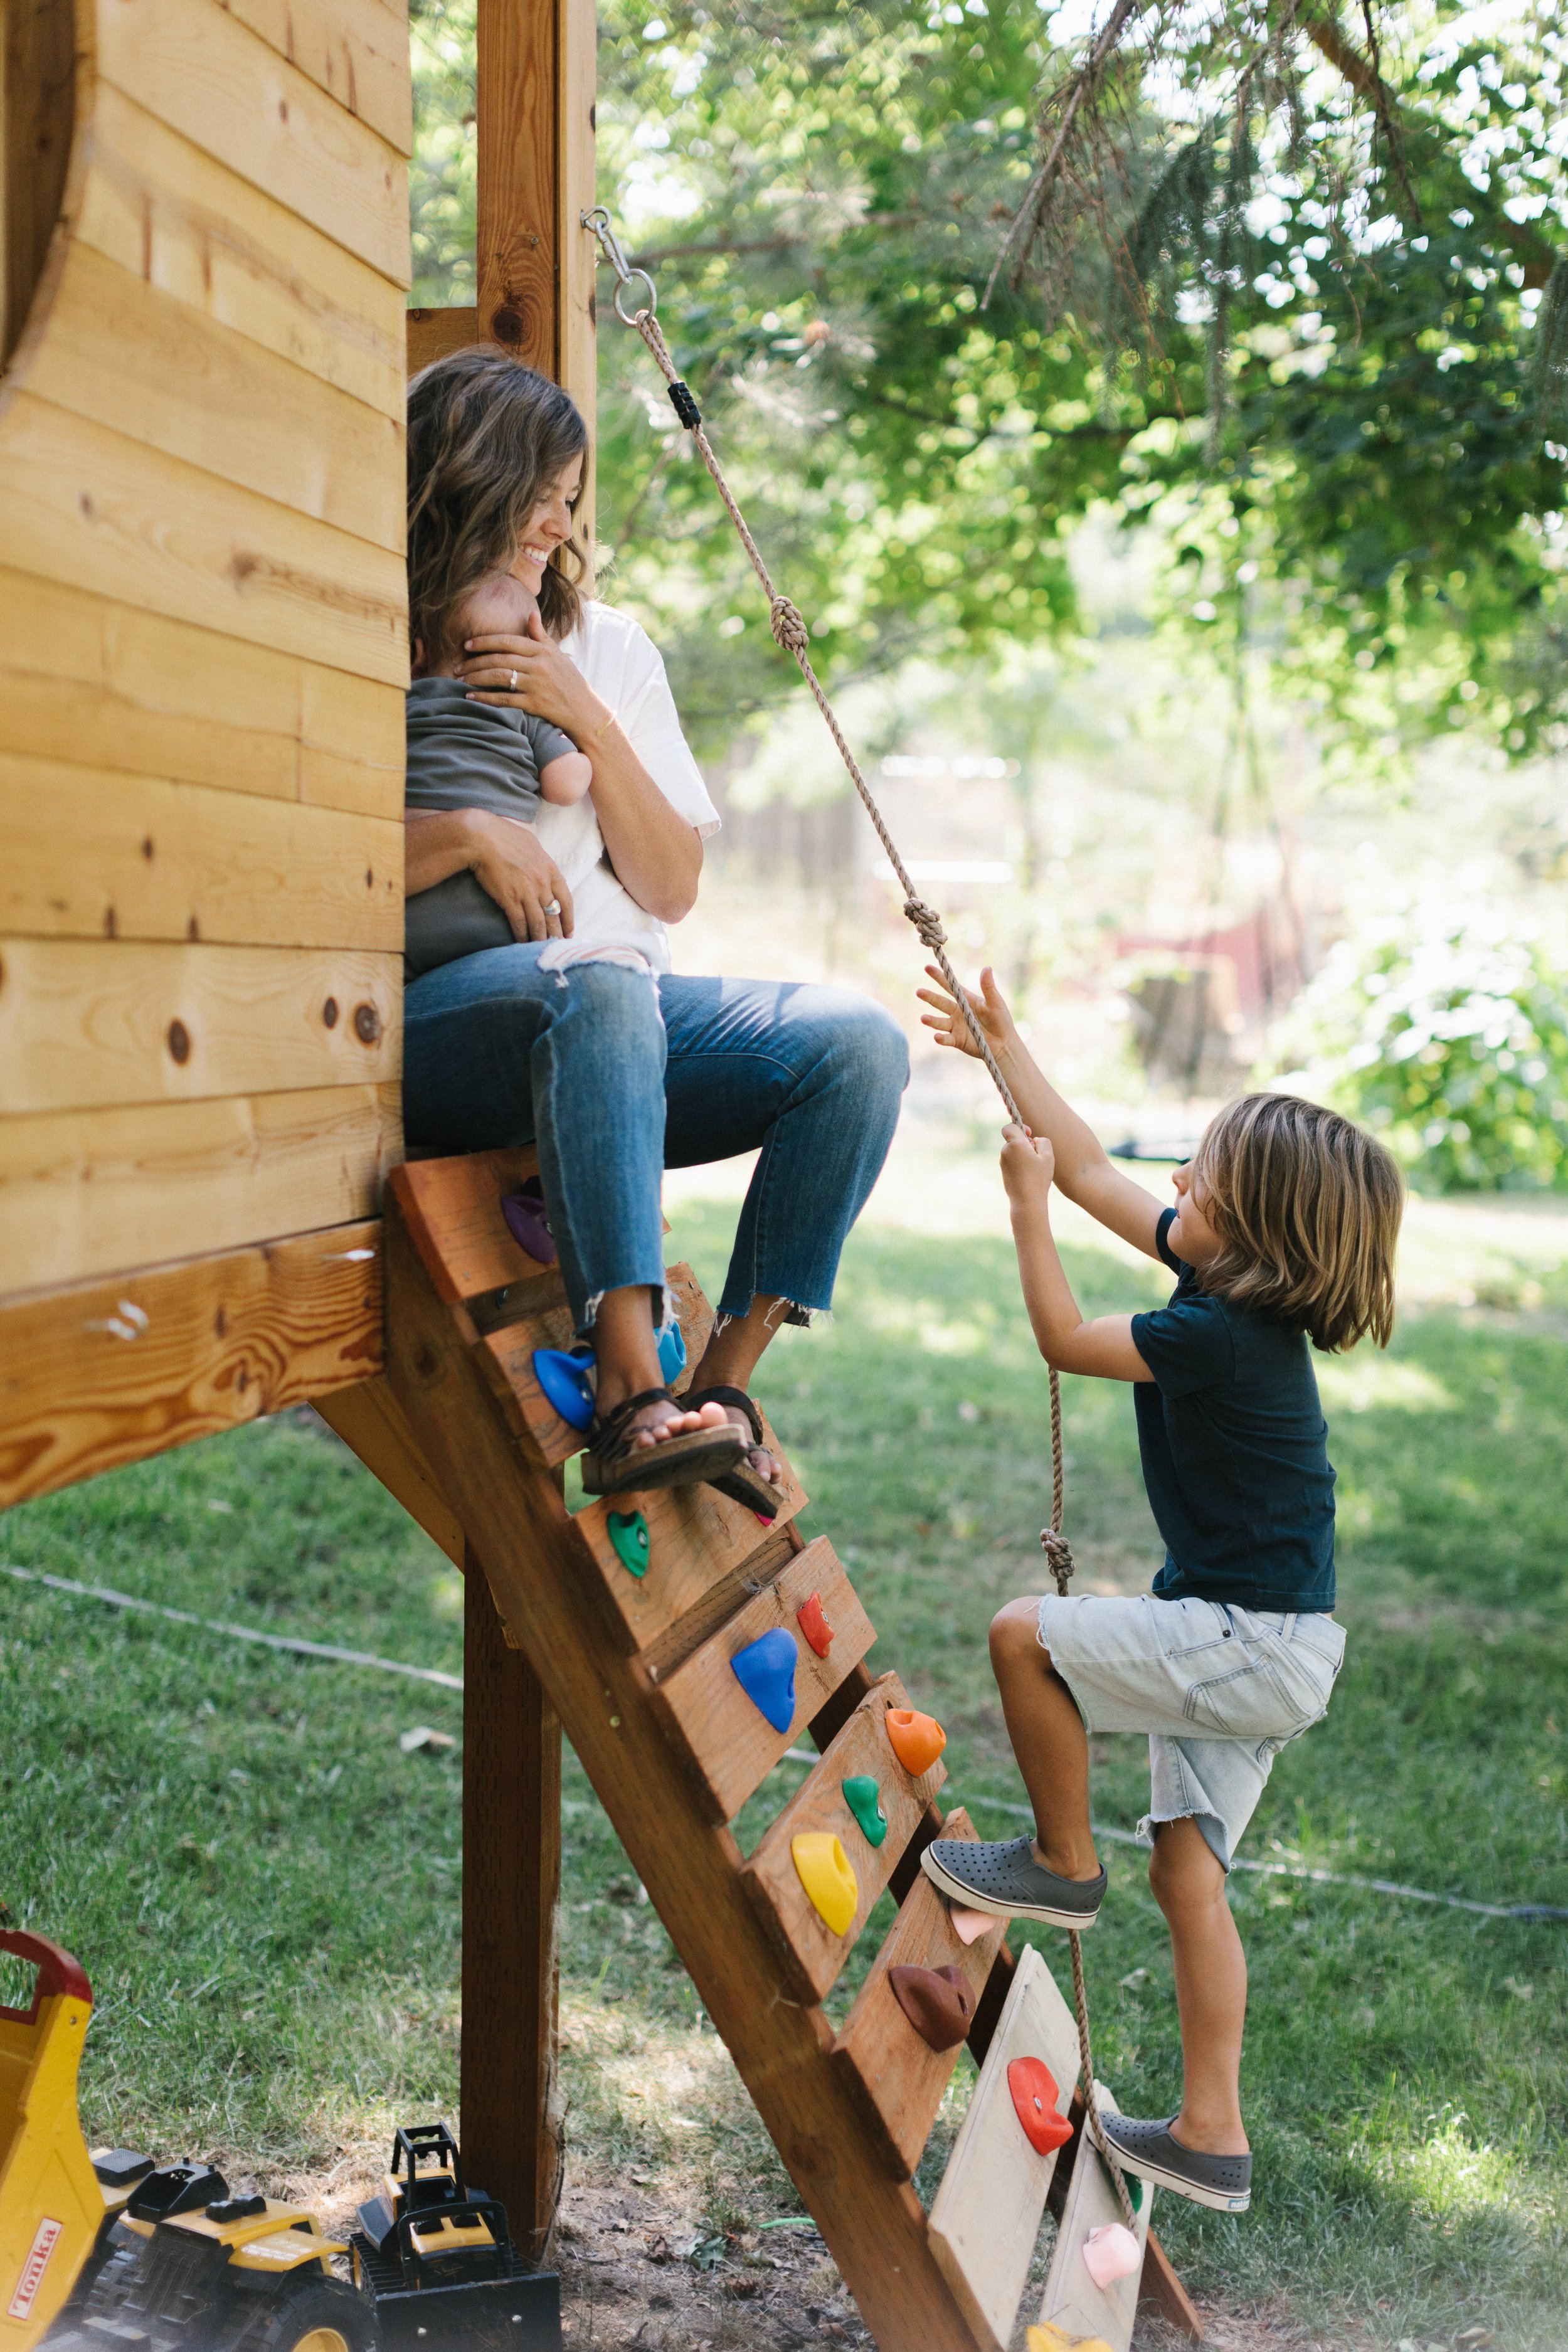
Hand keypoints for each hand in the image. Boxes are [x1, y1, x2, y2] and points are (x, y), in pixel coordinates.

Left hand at [461, 610, 608, 737]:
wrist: (585, 711)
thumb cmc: (569, 682)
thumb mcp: (557, 655)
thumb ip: (541, 635)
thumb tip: (531, 613)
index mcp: (543, 651)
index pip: (508, 641)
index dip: (485, 641)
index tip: (467, 644)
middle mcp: (539, 665)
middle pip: (499, 659)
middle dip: (474, 662)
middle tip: (457, 666)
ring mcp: (537, 685)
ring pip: (499, 677)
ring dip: (476, 678)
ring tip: (460, 680)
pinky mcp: (535, 704)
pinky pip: (504, 699)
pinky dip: (485, 697)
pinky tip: (472, 696)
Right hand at [465, 810, 574, 941]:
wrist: (482, 838)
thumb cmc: (504, 835)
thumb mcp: (532, 843)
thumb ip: (540, 858)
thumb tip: (541, 863)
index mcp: (550, 869)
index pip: (566, 899)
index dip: (569, 918)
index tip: (569, 931)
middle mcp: (542, 884)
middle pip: (554, 915)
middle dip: (557, 933)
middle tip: (557, 946)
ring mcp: (527, 893)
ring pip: (539, 923)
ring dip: (540, 938)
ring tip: (541, 949)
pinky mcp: (510, 900)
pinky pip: (520, 923)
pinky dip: (522, 935)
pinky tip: (522, 942)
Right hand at [916, 963, 1018, 1062]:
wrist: (1004, 1044)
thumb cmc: (1001, 1020)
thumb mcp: (995, 1002)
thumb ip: (988, 987)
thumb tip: (987, 968)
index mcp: (965, 1000)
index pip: (950, 986)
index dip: (939, 977)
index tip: (927, 967)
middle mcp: (957, 1012)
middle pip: (940, 1003)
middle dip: (929, 997)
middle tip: (919, 991)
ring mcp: (955, 1026)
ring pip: (940, 1021)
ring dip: (931, 1020)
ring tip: (923, 1018)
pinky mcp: (957, 1040)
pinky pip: (947, 1039)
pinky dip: (941, 1038)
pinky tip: (936, 1036)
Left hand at [1000, 1122, 1053, 1205]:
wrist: (1027, 1201)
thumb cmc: (1039, 1178)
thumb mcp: (1048, 1156)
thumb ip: (1043, 1141)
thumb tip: (1034, 1140)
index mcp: (1015, 1144)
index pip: (1009, 1127)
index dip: (1019, 1127)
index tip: (1028, 1135)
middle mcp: (1005, 1152)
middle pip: (1013, 1139)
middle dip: (1024, 1143)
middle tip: (1036, 1155)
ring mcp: (1003, 1162)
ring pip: (1014, 1151)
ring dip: (1023, 1154)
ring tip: (1034, 1167)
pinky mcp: (1004, 1171)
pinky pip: (1012, 1161)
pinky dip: (1020, 1163)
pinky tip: (1029, 1174)